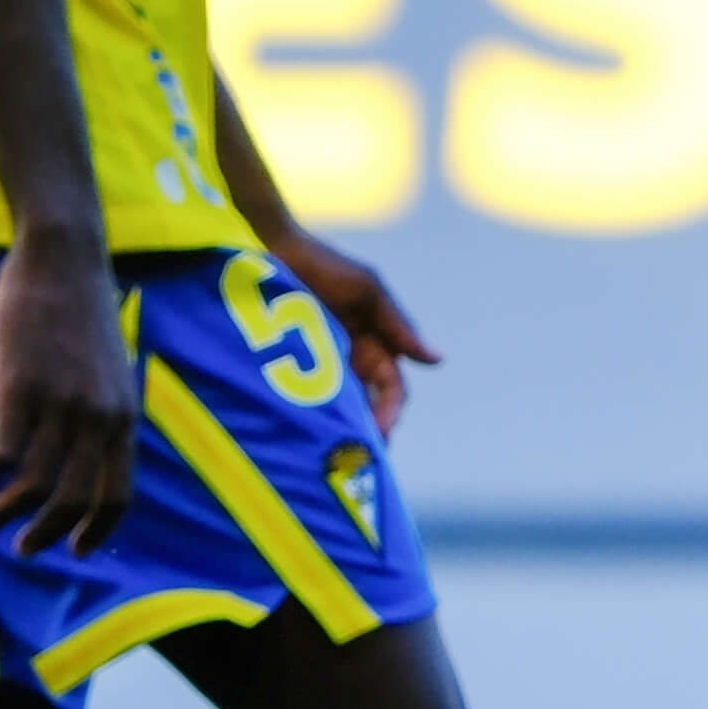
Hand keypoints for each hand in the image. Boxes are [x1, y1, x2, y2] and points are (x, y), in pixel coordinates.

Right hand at [0, 229, 137, 554]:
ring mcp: (62, 405)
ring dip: (4, 516)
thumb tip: (86, 454)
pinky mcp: (22, 389)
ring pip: (34, 486)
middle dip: (46, 535)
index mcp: (125, 415)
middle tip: (21, 549)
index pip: (119, 494)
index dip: (98, 529)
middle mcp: (100, 418)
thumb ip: (102, 413)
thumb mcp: (109, 369)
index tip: (78, 552)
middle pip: (74, 500)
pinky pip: (3, 453)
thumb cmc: (82, 312)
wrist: (65, 259)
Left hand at [274, 227, 438, 436]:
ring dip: (341, 428)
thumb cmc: (322, 265)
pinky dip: (311, 416)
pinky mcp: (290, 365)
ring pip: (340, 407)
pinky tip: (302, 434)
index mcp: (375, 343)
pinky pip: (306, 397)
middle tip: (354, 458)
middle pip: (368, 406)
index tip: (380, 434)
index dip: (390, 412)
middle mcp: (352, 358)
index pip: (392, 389)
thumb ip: (399, 326)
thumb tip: (438, 359)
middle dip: (367, 431)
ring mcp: (322, 362)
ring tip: (329, 455)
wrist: (269, 250)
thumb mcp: (368, 292)